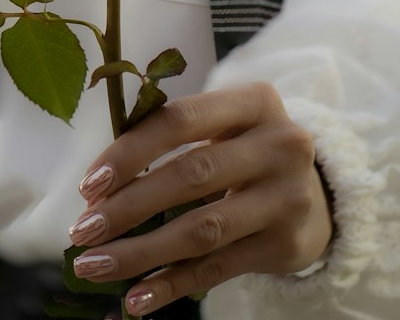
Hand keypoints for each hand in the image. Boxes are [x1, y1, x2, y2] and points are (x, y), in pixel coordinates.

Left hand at [67, 82, 332, 316]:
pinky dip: (172, 285)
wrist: (316, 193)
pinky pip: (217, 269)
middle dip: (128, 206)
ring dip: (140, 252)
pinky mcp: (284, 245)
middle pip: (190, 176)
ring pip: (201, 230)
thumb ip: (172, 135)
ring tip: (93, 265)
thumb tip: (99, 180)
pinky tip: (135, 297)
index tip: (89, 184)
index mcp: (255, 102)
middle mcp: (279, 145)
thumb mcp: (225, 124)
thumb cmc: (246, 149)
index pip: (180, 121)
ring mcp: (286, 198)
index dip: (130, 152)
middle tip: (82, 230)